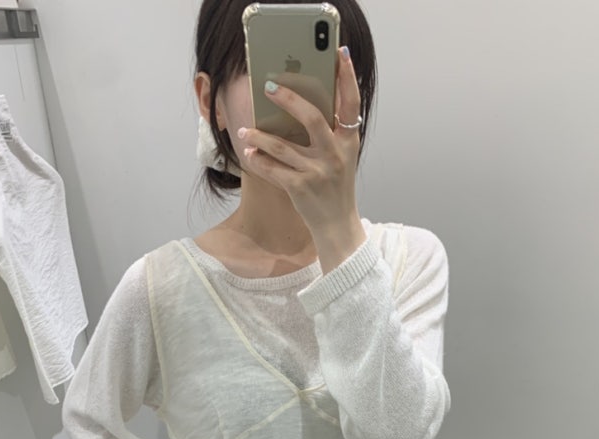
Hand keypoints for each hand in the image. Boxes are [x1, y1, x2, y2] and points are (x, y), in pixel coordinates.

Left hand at [238, 47, 362, 242]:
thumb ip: (331, 132)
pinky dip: (259, 160)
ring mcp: (317, 172)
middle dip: (289, 99)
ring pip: (283, 147)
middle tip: (269, 85)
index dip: (348, 77)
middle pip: (312, 118)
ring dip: (260, 136)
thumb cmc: (336, 186)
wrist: (337, 224)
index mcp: (349, 142)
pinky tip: (249, 152)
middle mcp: (335, 155)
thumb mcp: (342, 156)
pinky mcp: (300, 188)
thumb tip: (304, 102)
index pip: (351, 104)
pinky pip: (273, 169)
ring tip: (246, 129)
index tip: (340, 53)